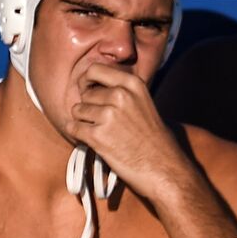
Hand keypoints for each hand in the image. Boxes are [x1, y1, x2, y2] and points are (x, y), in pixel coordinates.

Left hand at [67, 64, 188, 196]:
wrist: (164, 168)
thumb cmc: (153, 139)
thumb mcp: (144, 103)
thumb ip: (121, 91)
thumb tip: (89, 85)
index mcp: (133, 84)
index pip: (95, 69)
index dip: (87, 80)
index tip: (88, 91)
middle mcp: (120, 96)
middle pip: (85, 93)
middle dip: (89, 107)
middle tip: (103, 122)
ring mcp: (108, 115)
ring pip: (77, 110)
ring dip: (84, 122)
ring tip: (103, 132)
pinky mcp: (97, 136)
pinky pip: (73, 127)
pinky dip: (79, 135)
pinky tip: (95, 141)